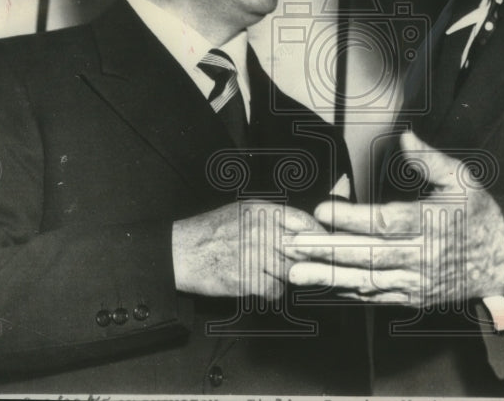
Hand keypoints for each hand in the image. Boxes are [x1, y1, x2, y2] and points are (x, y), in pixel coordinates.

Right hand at [172, 201, 320, 298]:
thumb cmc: (211, 232)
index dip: (318, 235)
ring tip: (276, 273)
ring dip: (289, 276)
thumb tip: (305, 228)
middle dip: (308, 259)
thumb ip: (272, 216)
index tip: (324, 244)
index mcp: (260, 210)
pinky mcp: (244, 280)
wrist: (179, 252)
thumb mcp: (242, 211)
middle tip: (310, 264)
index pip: (303, 221)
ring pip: (291, 271)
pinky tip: (264, 286)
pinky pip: (275, 290)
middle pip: (301, 249)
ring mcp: (252, 256)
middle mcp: (259, 231)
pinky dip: (274, 292)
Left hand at [285, 131, 503, 306]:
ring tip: (297, 273)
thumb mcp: (463, 180)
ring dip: (329, 277)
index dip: (352, 218)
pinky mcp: (413, 297)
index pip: (386, 222)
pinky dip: (347, 293)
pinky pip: (375, 296)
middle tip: (295, 245)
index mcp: (431, 224)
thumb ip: (431, 160)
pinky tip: (323, 285)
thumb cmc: (479, 218)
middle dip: (328, 250)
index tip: (323, 210)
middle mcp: (422, 256)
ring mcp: (416, 281)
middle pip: (368, 254)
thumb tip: (406, 138)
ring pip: (367, 280)